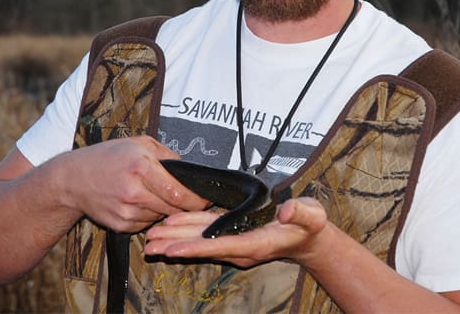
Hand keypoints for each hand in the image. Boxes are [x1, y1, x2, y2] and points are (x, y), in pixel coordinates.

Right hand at [57, 136, 209, 232]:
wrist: (72, 179)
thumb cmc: (107, 157)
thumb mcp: (138, 143)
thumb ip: (167, 155)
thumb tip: (190, 169)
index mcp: (142, 168)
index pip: (180, 192)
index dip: (198, 198)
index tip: (206, 198)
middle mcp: (135, 192)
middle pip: (175, 208)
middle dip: (184, 204)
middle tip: (186, 197)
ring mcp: (127, 212)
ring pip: (162, 217)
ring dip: (165, 209)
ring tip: (153, 194)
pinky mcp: (121, 226)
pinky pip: (147, 224)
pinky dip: (149, 215)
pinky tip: (138, 202)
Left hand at [144, 197, 328, 267]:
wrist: (307, 236)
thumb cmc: (309, 224)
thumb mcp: (310, 215)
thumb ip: (299, 212)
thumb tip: (286, 210)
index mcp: (256, 243)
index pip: (220, 247)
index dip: (196, 248)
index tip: (173, 250)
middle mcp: (240, 246)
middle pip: (202, 247)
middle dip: (175, 246)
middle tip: (149, 246)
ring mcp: (233, 241)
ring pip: (199, 240)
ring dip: (174, 239)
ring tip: (150, 239)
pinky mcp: (230, 233)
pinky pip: (203, 233)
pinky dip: (185, 229)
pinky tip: (170, 226)